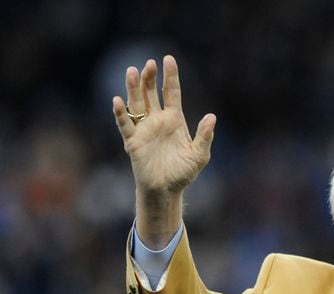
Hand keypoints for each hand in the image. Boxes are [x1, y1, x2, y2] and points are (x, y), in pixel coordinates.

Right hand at [112, 55, 215, 194]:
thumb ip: (205, 136)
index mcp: (175, 120)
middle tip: (150, 64)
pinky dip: (121, 113)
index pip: (171, 93)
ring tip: (133, 71)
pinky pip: (125, 124)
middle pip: (151, 93)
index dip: (170, 76)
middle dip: (150, 78)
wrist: (166, 190)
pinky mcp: (133, 141)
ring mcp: (144, 129)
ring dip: (134, 88)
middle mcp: (158, 121)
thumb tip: (212, 116)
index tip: (168, 59)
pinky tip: (118, 101)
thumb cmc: (183, 173)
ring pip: (137, 104)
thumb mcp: (199, 155)